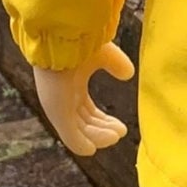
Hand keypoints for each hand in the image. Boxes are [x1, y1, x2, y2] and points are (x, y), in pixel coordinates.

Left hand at [33, 42, 133, 157]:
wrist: (62, 38)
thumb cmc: (79, 41)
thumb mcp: (104, 54)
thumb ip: (116, 64)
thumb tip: (129, 73)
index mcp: (71, 86)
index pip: (85, 110)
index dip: (102, 121)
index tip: (119, 127)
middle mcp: (63, 99)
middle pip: (83, 123)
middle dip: (102, 130)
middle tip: (120, 133)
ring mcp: (59, 107)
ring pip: (78, 132)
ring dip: (98, 137)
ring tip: (115, 136)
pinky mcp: (57, 113)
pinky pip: (70, 136)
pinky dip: (82, 144)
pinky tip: (94, 148)